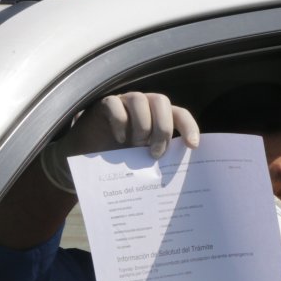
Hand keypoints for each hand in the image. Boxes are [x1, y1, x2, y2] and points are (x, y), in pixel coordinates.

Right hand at [39, 92, 199, 192]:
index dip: (189, 127)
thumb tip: (177, 180)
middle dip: (162, 128)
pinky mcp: (104, 104)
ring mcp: (123, 102)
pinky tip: (119, 140)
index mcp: (158, 117)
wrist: (87, 156)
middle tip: (155, 153)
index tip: (193, 146)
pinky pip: (115, 106)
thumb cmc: (119, 157)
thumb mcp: (142, 158)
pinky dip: (120, 123)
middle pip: (161, 101)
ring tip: (135, 147)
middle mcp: (144, 105)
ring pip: (140, 100)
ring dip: (142, 126)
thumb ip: (157, 158)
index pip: (179, 114)